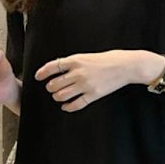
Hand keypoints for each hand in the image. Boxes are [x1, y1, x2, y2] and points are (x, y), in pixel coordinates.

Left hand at [34, 49, 154, 112]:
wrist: (126, 66)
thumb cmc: (110, 59)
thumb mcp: (89, 56)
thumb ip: (75, 63)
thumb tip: (61, 69)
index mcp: (76, 60)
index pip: (53, 66)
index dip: (43, 72)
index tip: (38, 77)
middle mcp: (78, 73)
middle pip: (55, 84)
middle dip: (50, 88)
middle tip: (51, 88)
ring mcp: (85, 85)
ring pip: (62, 95)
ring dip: (57, 97)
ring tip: (58, 96)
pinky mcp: (93, 95)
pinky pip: (76, 104)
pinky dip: (68, 107)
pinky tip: (66, 107)